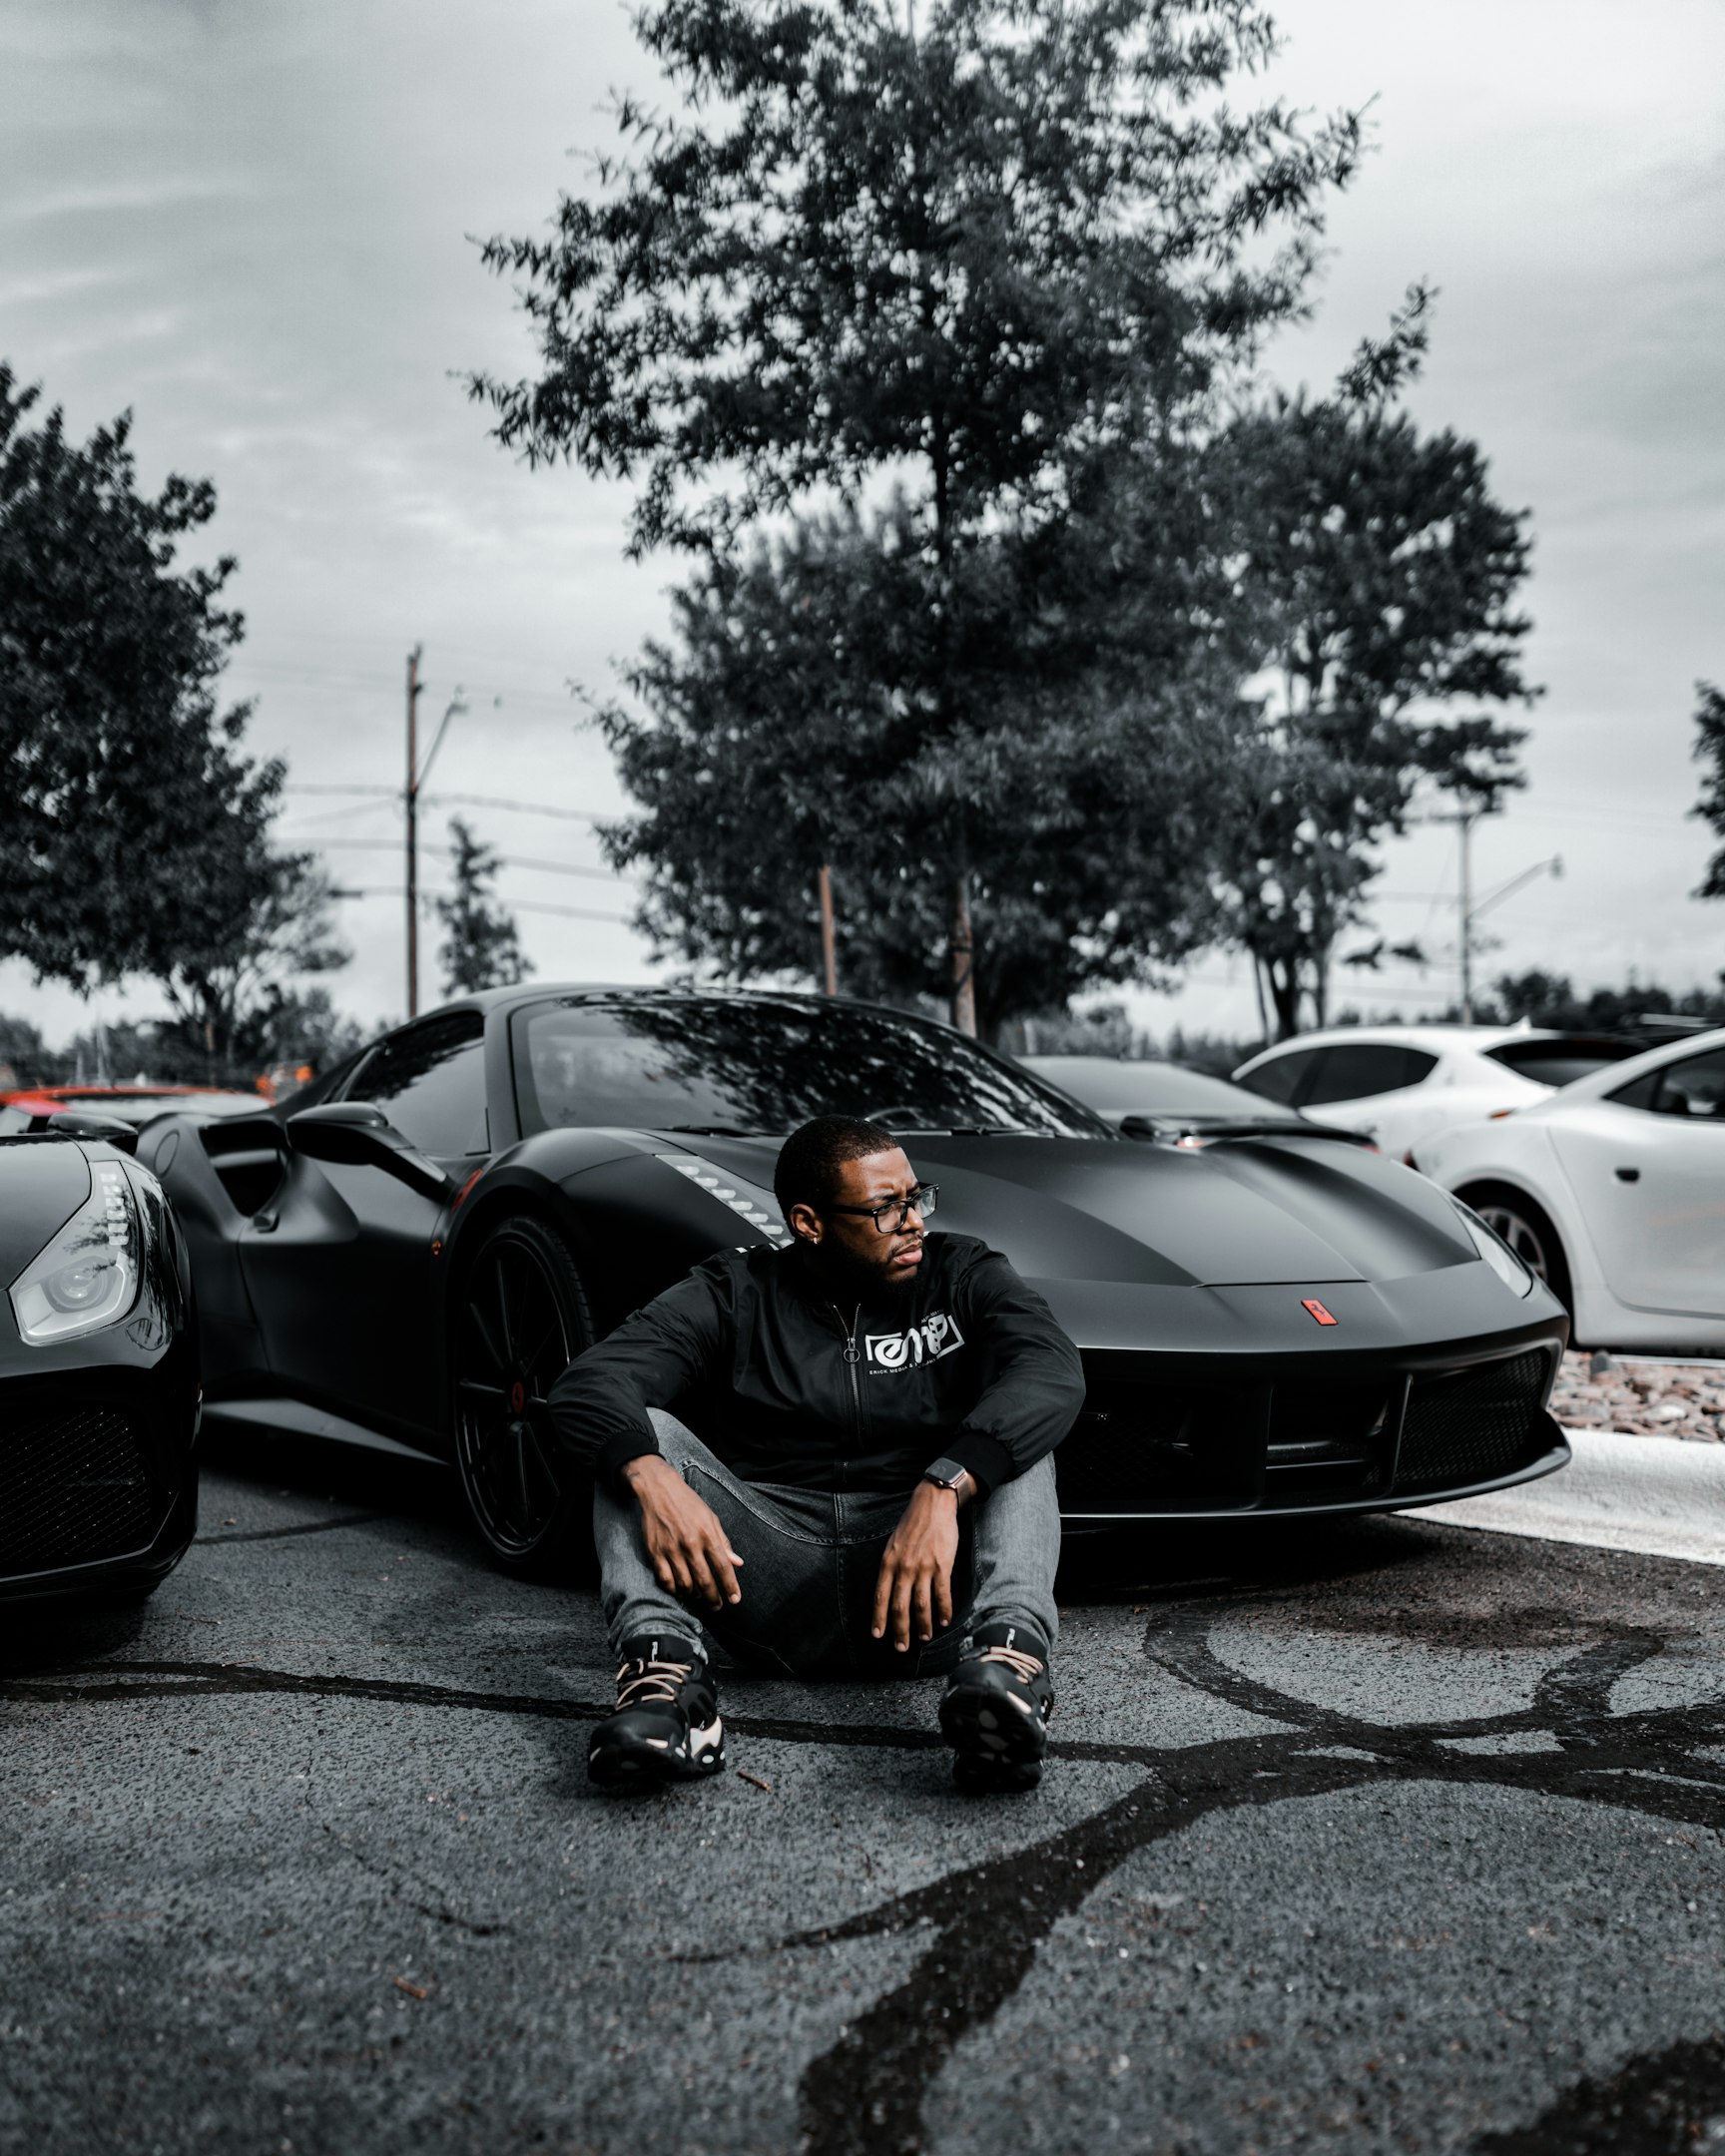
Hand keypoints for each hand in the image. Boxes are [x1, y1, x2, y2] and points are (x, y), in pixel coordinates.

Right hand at [622, 1454, 743, 1611]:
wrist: (659, 1490)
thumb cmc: (689, 1504)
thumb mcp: (711, 1518)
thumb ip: (723, 1542)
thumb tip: (738, 1563)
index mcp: (707, 1534)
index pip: (723, 1567)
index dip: (730, 1586)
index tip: (735, 1599)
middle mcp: (690, 1544)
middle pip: (705, 1581)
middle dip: (714, 1599)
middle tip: (717, 1607)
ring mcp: (671, 1549)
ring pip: (685, 1584)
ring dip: (694, 1596)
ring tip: (699, 1596)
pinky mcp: (655, 1552)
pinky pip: (665, 1580)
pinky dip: (674, 1590)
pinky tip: (680, 1590)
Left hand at [871, 1481, 962, 1651]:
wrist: (933, 1504)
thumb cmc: (912, 1524)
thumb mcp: (892, 1544)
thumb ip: (891, 1566)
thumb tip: (888, 1589)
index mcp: (888, 1562)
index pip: (880, 1596)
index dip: (879, 1618)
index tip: (877, 1635)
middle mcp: (903, 1568)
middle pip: (899, 1606)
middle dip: (900, 1630)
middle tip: (901, 1647)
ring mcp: (923, 1567)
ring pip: (921, 1605)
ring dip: (923, 1625)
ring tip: (924, 1638)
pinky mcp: (942, 1565)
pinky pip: (942, 1594)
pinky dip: (944, 1610)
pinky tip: (945, 1620)